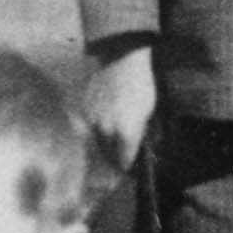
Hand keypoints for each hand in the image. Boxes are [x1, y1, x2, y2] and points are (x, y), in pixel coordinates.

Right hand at [83, 46, 157, 169]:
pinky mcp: (84, 111)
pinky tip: (104, 127)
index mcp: (126, 132)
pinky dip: (97, 131)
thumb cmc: (141, 85)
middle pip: (108, 155)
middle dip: (115, 161)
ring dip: (105, 147)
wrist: (121, 61)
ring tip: (113, 147)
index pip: (124, 160)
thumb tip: (136, 148)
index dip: (128, 168)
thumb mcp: (148, 112)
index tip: (130, 171)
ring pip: (97, 143)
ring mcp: (93, 120)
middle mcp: (106, 130)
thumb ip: (140, 134)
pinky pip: (90, 129)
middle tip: (121, 163)